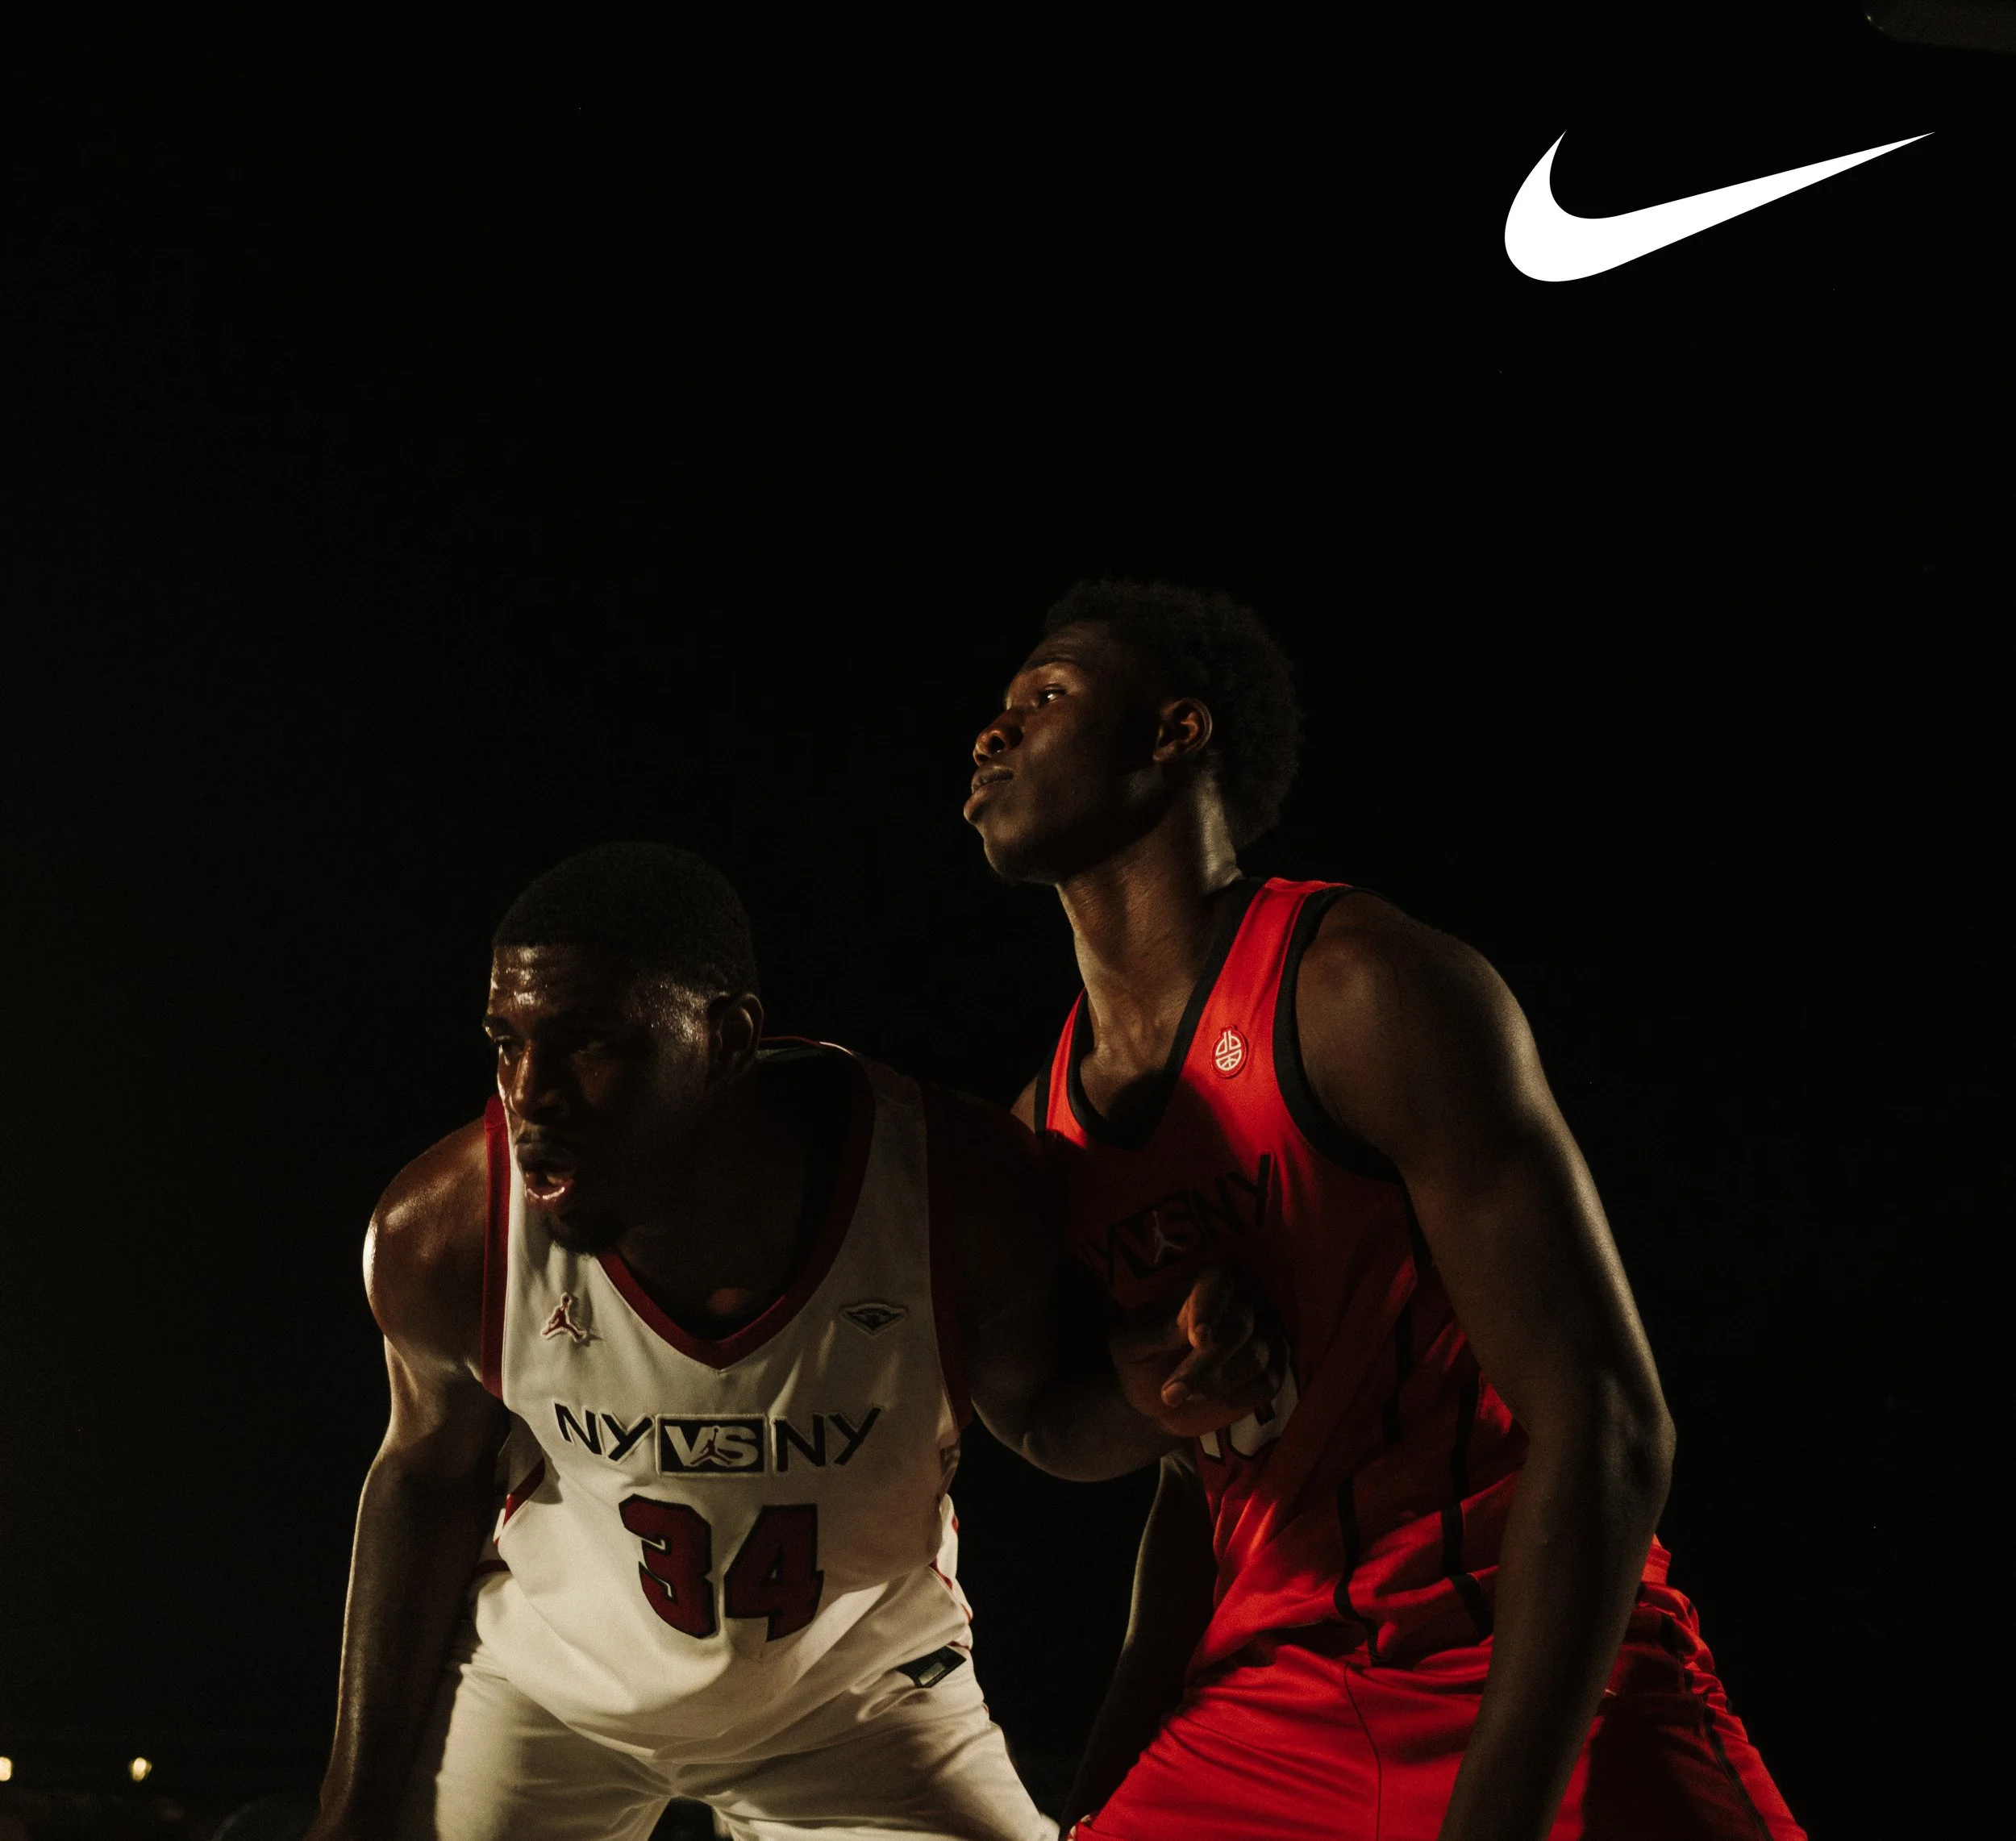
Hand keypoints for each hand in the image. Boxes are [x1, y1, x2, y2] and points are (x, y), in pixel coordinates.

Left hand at [1109, 1266, 1285, 1437]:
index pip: (1215, 1283)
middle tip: (1172, 1393)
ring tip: (1184, 1396)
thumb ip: (1154, 1332)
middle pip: (1238, 1325)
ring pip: (1256, 1356)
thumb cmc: (1139, 1360)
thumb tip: (1185, 1328)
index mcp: (1198, 1285)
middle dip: (1205, 1363)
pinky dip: (1244, 1397)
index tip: (1198, 1339)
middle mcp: (1236, 1302)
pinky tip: (1217, 1402)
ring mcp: (1260, 1335)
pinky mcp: (1271, 1368)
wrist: (1153, 1399)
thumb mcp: (1129, 1346)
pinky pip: (1270, 1381)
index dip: (1209, 1309)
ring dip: (1219, 1383)